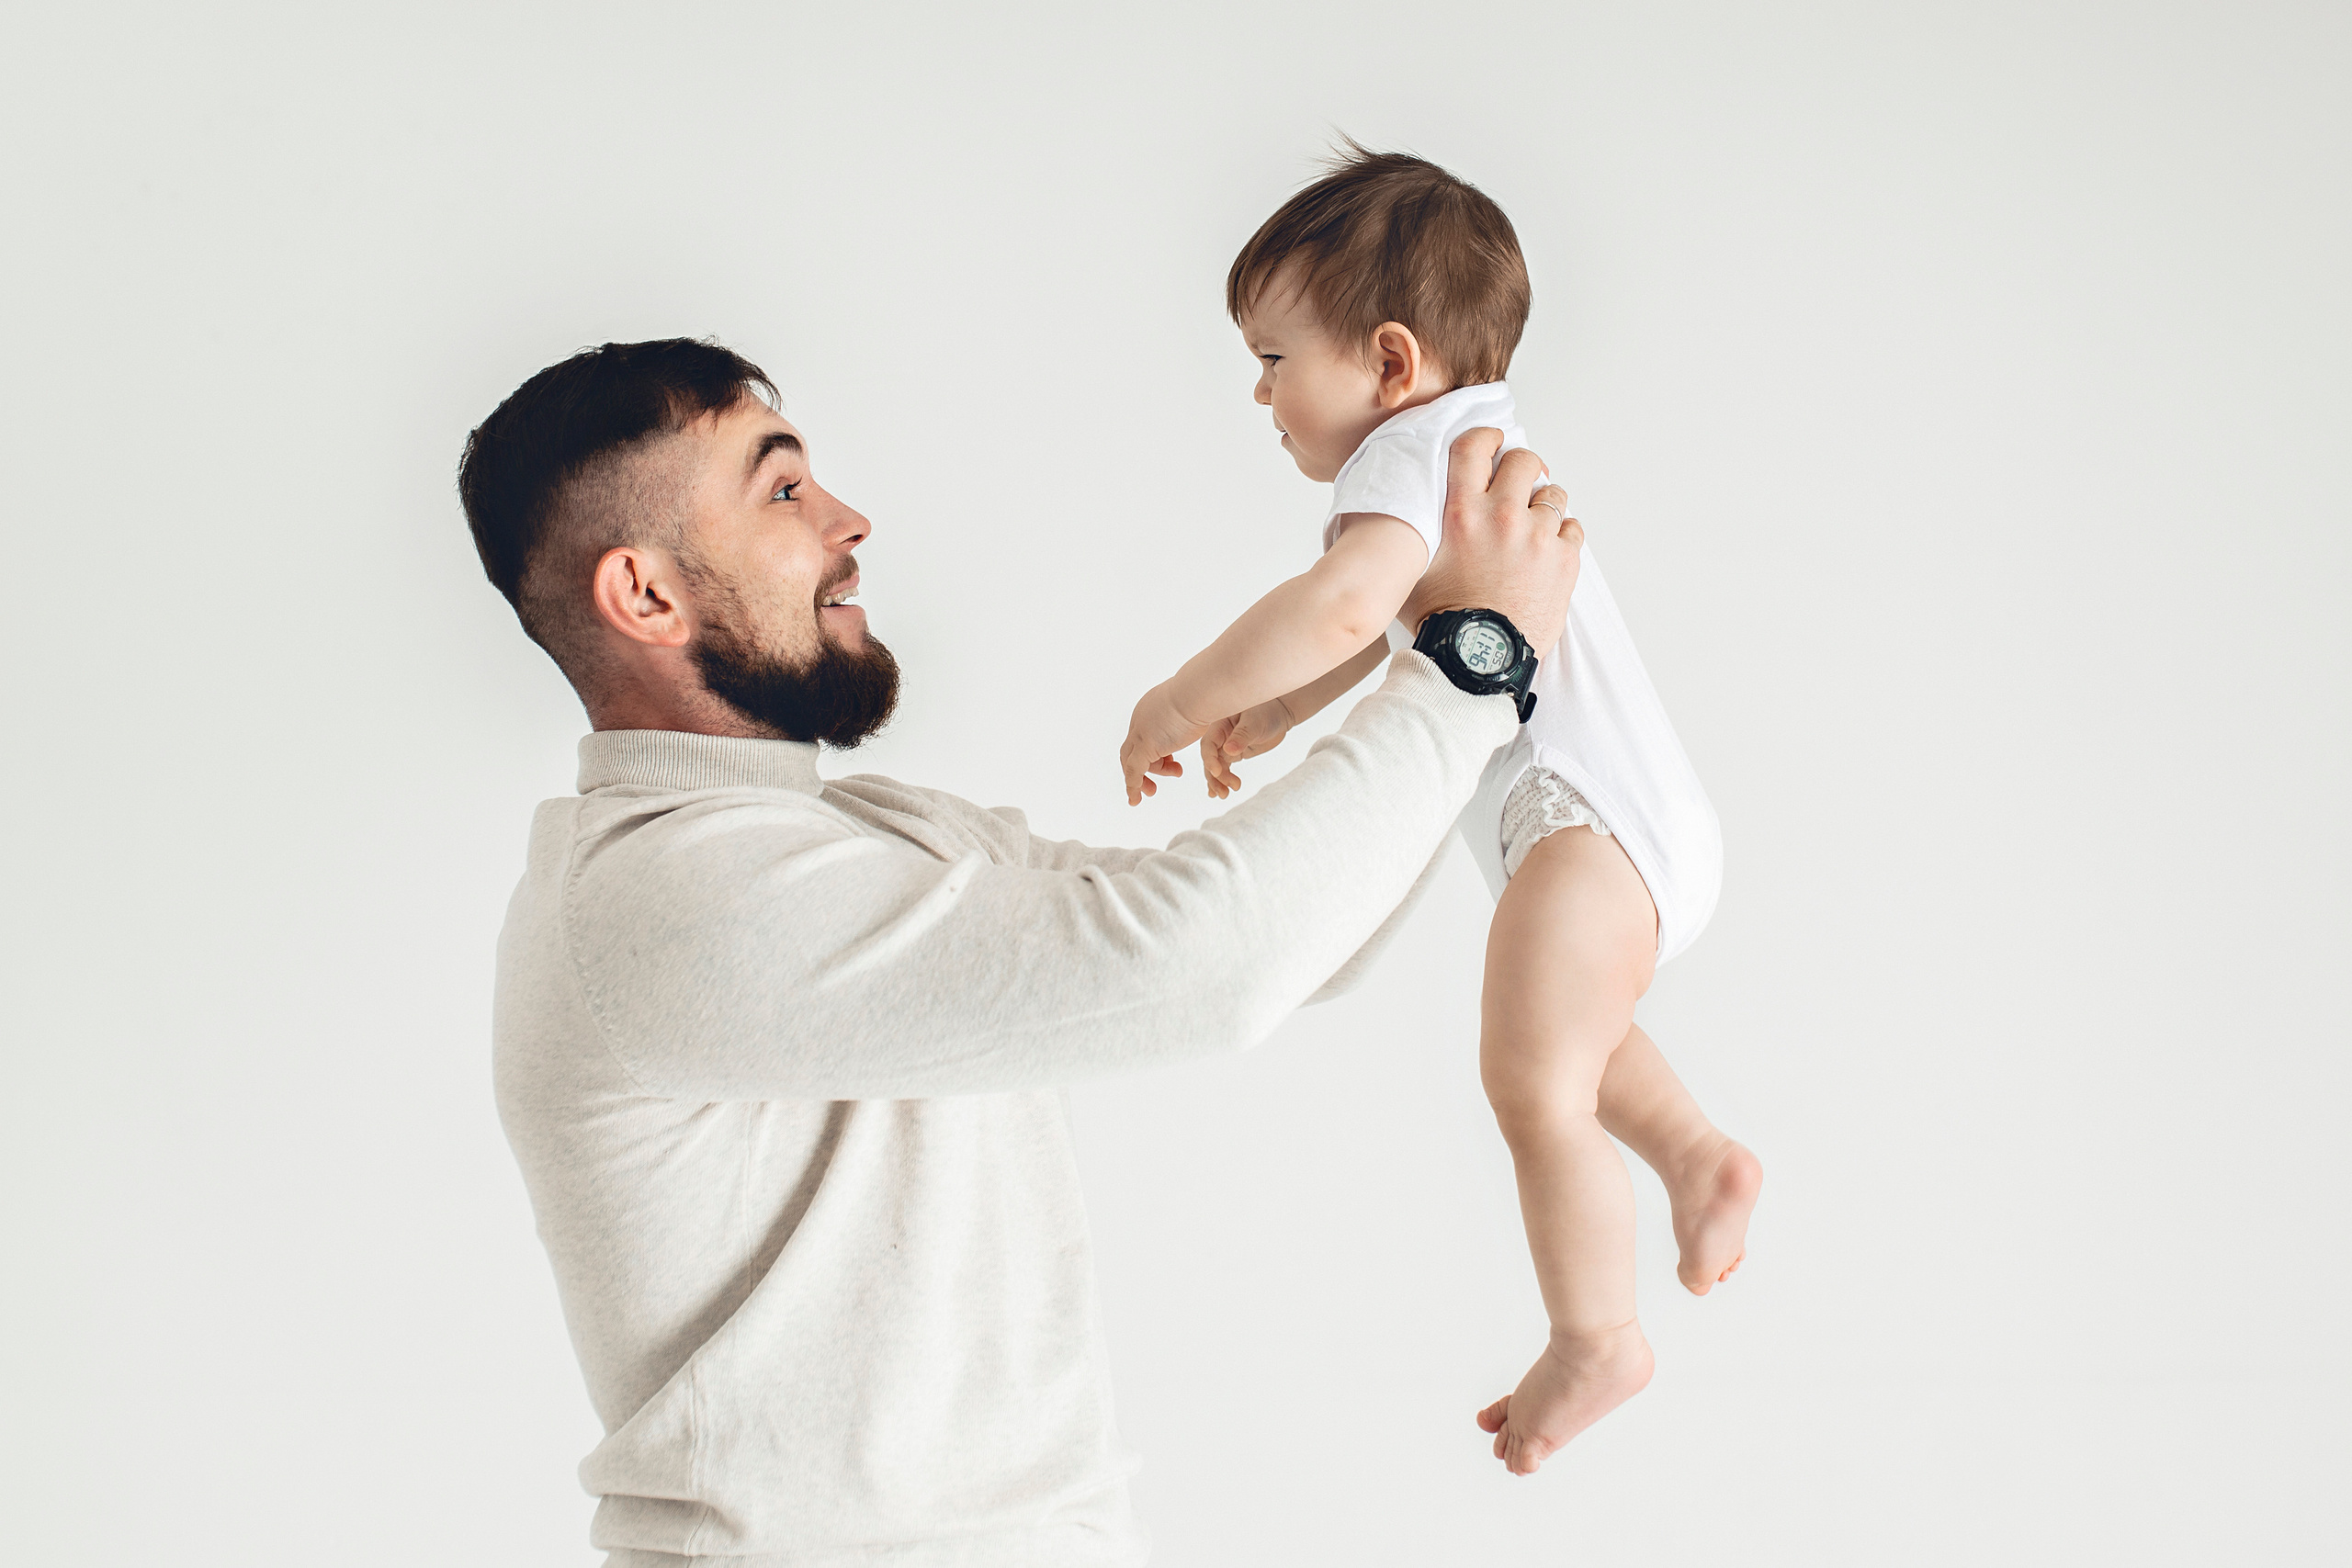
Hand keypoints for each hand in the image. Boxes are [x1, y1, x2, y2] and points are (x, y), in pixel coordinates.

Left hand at [1120, 684, 1207, 804]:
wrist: (1200, 692)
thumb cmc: (1205, 694)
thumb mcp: (1195, 707)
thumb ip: (1191, 716)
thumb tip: (1201, 715)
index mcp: (1150, 708)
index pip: (1144, 735)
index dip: (1155, 753)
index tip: (1171, 762)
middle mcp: (1140, 719)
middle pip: (1133, 750)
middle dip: (1144, 769)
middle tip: (1153, 786)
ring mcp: (1140, 732)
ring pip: (1132, 762)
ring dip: (1144, 779)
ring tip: (1159, 787)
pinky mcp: (1145, 746)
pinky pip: (1133, 772)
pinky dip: (1133, 787)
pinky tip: (1135, 800)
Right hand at [1200, 698, 1294, 798]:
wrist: (1280, 713)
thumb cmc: (1267, 711)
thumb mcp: (1255, 722)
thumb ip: (1242, 735)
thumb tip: (1229, 750)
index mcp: (1219, 724)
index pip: (1208, 744)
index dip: (1210, 760)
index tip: (1218, 772)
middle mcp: (1219, 736)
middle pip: (1210, 759)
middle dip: (1215, 776)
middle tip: (1226, 791)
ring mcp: (1225, 746)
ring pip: (1216, 766)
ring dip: (1218, 782)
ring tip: (1224, 795)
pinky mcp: (1234, 753)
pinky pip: (1223, 768)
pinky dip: (1221, 780)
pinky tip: (1219, 793)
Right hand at [1400, 429, 1582, 654]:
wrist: (1477, 660)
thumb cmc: (1443, 621)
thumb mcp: (1415, 569)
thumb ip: (1419, 533)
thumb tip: (1403, 516)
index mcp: (1462, 514)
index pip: (1473, 449)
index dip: (1486, 437)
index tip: (1494, 441)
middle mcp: (1502, 517)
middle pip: (1523, 462)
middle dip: (1522, 468)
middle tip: (1518, 485)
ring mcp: (1538, 537)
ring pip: (1553, 495)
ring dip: (1544, 505)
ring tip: (1533, 528)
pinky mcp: (1565, 560)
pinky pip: (1574, 528)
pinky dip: (1563, 536)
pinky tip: (1548, 552)